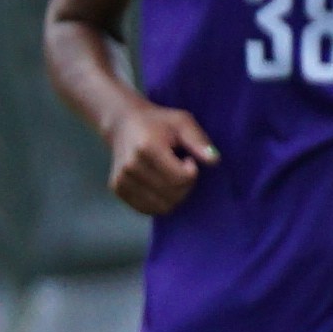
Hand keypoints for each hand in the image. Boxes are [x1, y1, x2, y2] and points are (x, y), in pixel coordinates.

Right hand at [105, 98, 212, 216]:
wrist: (123, 124)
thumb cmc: (159, 122)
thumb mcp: (183, 122)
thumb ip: (199, 141)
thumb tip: (214, 160)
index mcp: (147, 148)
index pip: (181, 178)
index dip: (192, 172)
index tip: (187, 159)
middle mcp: (131, 166)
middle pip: (172, 194)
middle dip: (185, 185)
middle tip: (179, 168)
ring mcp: (121, 180)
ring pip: (161, 206)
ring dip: (173, 195)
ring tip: (168, 176)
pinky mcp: (118, 189)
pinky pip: (147, 209)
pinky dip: (159, 201)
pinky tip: (159, 184)